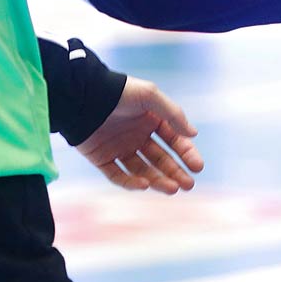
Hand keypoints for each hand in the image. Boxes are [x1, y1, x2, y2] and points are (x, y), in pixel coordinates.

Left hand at [75, 76, 203, 194]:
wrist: (83, 96)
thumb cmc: (119, 92)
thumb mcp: (150, 96)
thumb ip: (173, 114)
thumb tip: (193, 134)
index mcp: (150, 120)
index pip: (173, 140)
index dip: (186, 153)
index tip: (197, 166)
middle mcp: (137, 136)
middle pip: (160, 159)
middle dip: (175, 172)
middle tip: (188, 185)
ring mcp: (120, 148)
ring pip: (143, 170)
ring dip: (158, 180)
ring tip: (172, 189)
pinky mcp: (102, 159)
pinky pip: (118, 175)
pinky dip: (131, 182)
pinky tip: (145, 185)